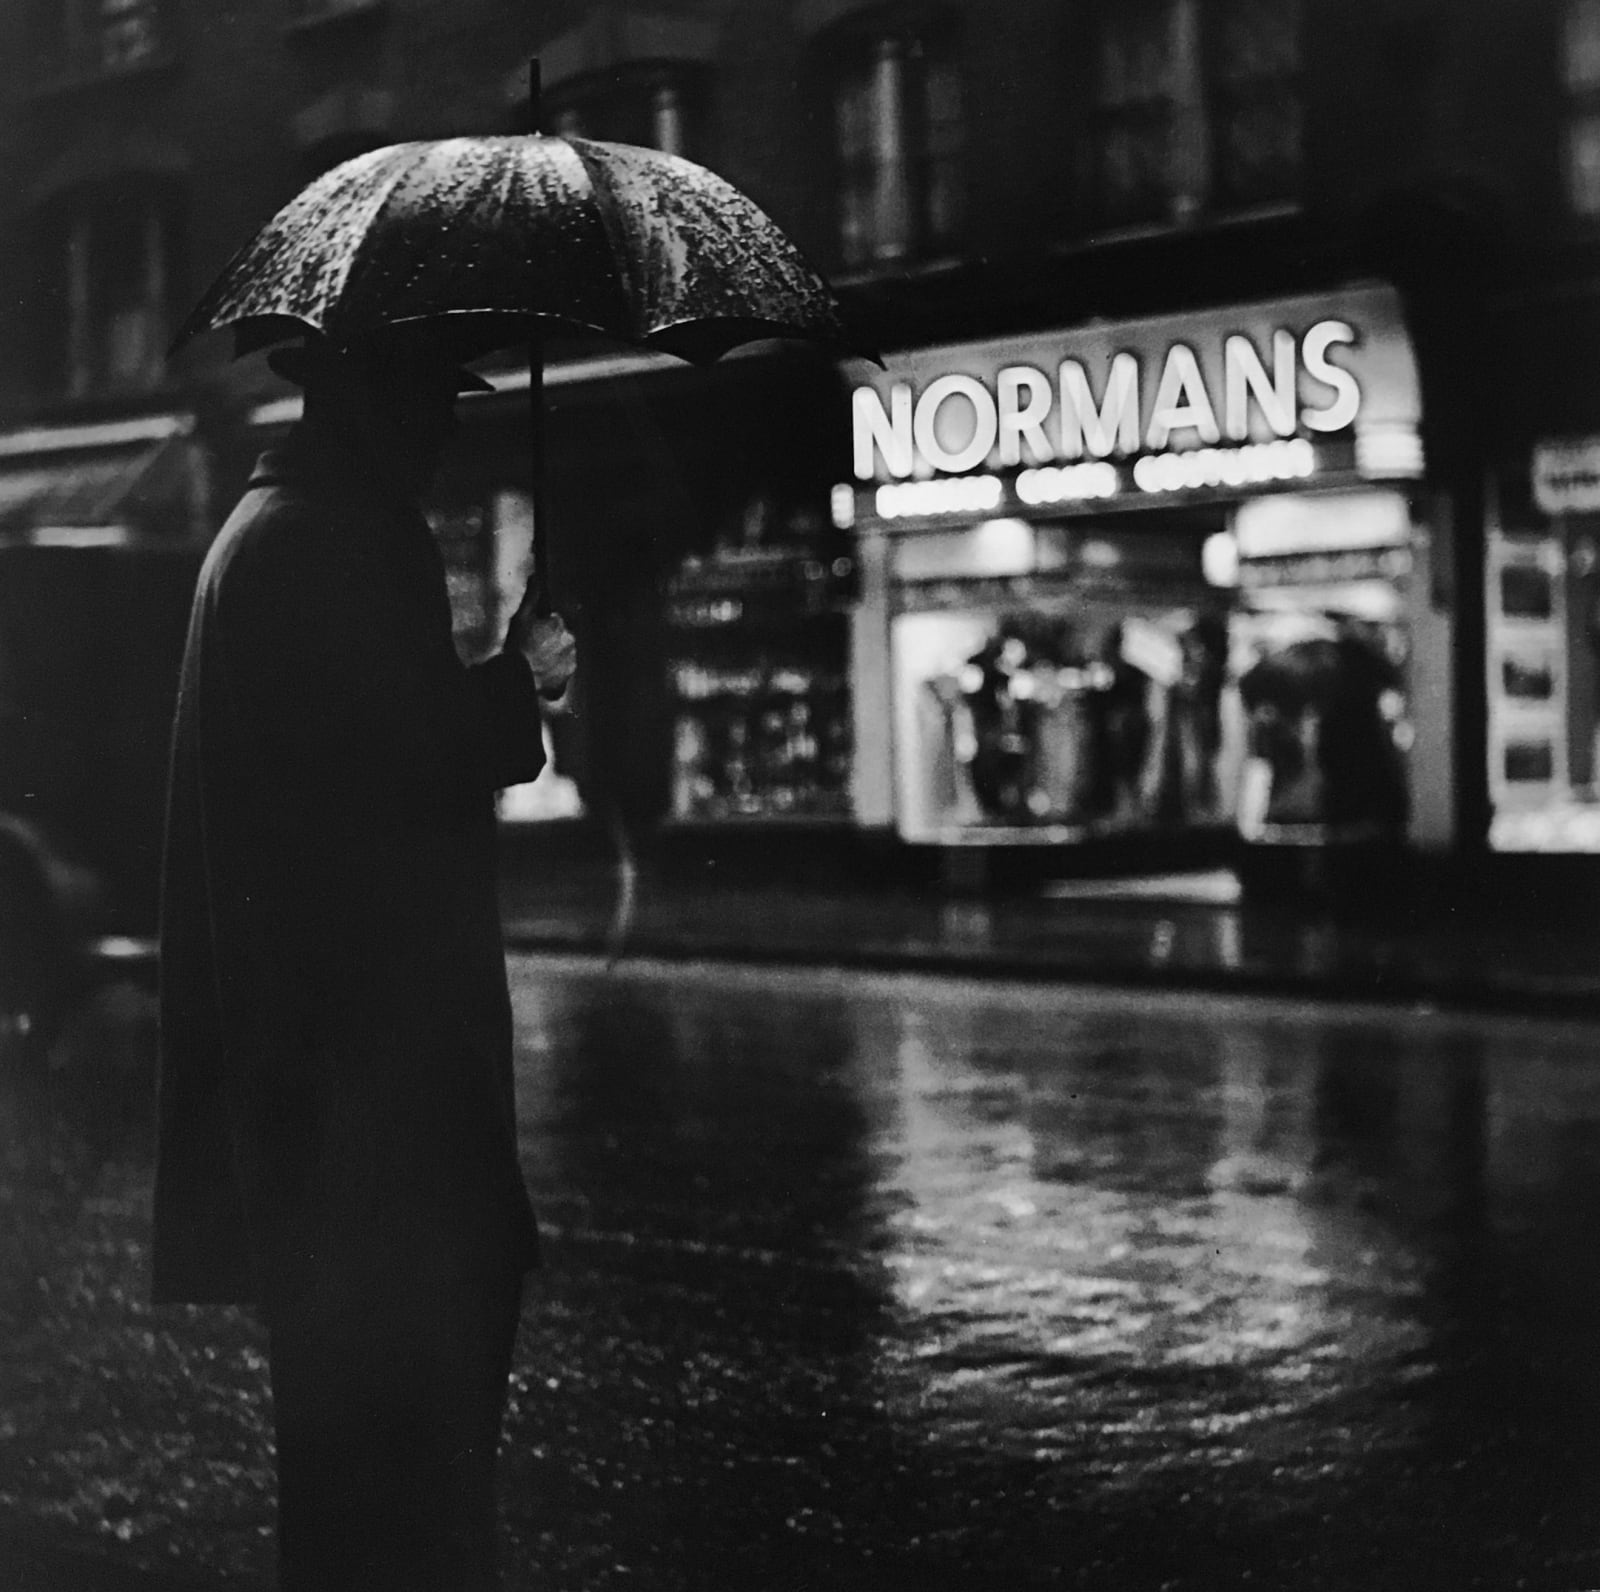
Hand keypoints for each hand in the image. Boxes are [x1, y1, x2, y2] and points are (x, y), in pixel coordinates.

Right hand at [505, 583, 576, 699]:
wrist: (519, 677)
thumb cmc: (517, 646)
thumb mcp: (520, 618)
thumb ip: (531, 597)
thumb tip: (535, 577)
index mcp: (558, 623)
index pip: (555, 621)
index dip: (544, 627)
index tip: (535, 634)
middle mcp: (569, 638)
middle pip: (562, 635)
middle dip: (551, 639)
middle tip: (535, 648)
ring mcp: (571, 656)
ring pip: (564, 650)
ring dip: (555, 653)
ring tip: (538, 660)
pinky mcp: (570, 672)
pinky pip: (565, 666)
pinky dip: (557, 667)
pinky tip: (543, 669)